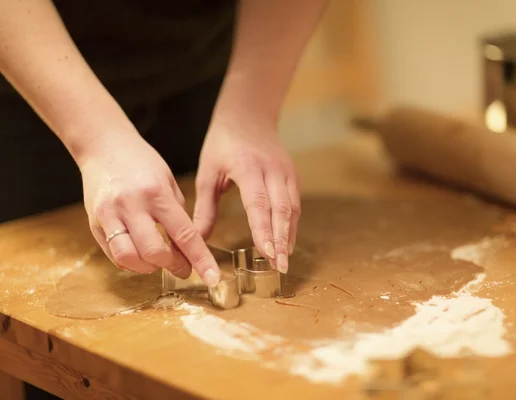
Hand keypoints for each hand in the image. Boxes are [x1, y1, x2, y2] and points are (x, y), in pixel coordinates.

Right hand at [78, 132, 220, 286]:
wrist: (103, 146)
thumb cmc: (142, 163)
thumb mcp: (168, 182)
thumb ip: (178, 215)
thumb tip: (188, 249)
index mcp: (156, 193)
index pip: (184, 234)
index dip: (200, 259)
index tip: (213, 278)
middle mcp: (131, 205)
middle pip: (154, 252)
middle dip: (173, 265)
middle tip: (183, 267)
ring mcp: (109, 215)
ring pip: (129, 258)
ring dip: (148, 268)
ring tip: (159, 261)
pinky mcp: (93, 223)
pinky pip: (113, 255)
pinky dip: (131, 262)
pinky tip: (141, 255)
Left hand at [193, 122, 300, 272]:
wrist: (249, 115)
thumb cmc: (223, 142)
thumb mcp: (208, 172)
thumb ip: (205, 207)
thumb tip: (198, 239)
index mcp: (248, 167)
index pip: (259, 203)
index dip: (264, 229)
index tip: (267, 253)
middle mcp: (272, 170)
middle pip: (281, 209)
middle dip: (281, 240)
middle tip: (279, 267)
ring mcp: (286, 171)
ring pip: (292, 208)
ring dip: (289, 236)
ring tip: (283, 261)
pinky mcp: (293, 175)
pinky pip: (295, 203)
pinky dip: (291, 225)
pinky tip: (286, 243)